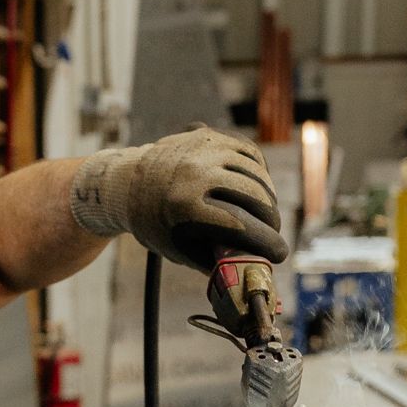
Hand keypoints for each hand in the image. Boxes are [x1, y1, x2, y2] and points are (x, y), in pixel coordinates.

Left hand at [70, 126, 285, 271]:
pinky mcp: (211, 136)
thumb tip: (256, 269)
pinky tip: (256, 189)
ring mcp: (204, 150)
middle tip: (271, 234)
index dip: (267, 243)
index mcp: (185, 206)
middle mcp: (196, 173)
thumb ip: (216, 259)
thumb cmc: (155, 223)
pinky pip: (251, 156)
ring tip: (263, 215)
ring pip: (257, 175)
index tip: (280, 254)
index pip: (241, 226)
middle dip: (271, 221)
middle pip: (256, 198)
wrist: (126, 182)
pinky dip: (259, 174)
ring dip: (267, 198)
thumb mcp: (179, 248)